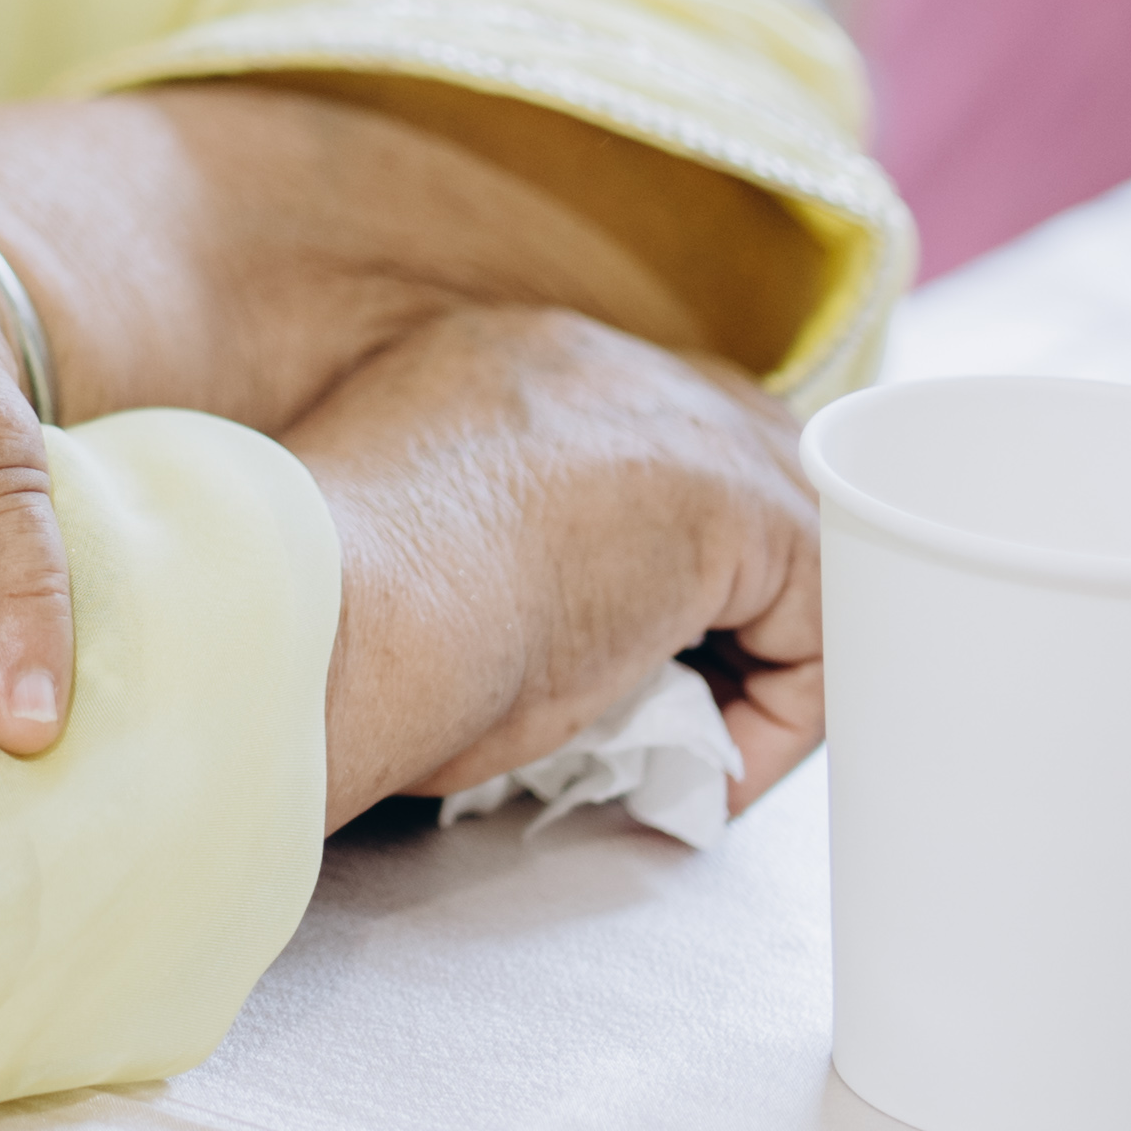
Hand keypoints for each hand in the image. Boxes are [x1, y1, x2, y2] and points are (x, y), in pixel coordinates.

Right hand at [287, 303, 823, 825]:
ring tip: (701, 744)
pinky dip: (785, 707)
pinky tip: (705, 768)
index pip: (642, 435)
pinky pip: (821, 610)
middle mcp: (582, 362)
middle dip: (744, 585)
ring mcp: (660, 412)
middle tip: (694, 705)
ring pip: (798, 528)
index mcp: (489, 368)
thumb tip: (562, 646)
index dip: (666, 557)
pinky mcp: (723, 495)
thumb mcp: (410, 574)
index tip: (636, 663)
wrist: (309, 629)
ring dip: (767, 644)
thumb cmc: (318, 636)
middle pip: (743, 450)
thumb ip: (494, 565)